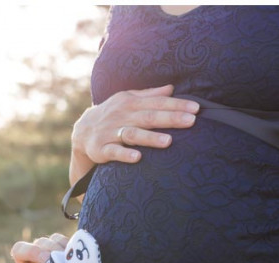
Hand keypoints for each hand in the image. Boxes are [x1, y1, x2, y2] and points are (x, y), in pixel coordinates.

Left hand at [6, 233, 67, 262]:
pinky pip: (56, 239)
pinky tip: (72, 254)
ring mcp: (40, 253)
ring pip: (40, 242)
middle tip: (47, 259)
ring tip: (64, 258)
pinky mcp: (55, 245)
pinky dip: (64, 244)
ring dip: (51, 248)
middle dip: (33, 252)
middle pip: (20, 249)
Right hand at [70, 84, 198, 181]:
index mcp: (130, 103)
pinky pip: (114, 152)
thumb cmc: (113, 114)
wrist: (82, 131)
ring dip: (150, 138)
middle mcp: (121, 115)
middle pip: (149, 117)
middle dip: (170, 119)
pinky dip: (125, 154)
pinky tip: (138, 158)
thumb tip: (172, 88)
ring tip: (169, 142)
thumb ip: (150, 95)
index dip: (177, 105)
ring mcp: (111, 132)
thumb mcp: (128, 100)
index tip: (196, 109)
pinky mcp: (101, 149)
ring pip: (133, 134)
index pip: (157, 102)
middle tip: (191, 121)